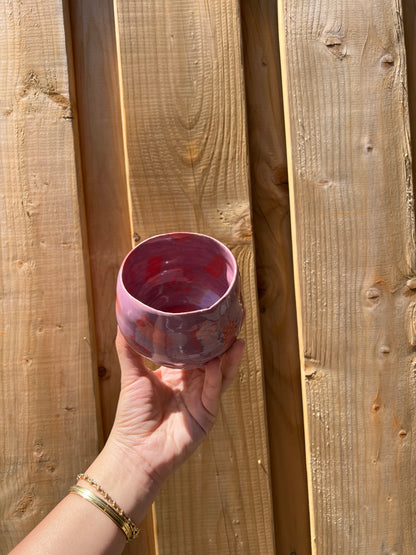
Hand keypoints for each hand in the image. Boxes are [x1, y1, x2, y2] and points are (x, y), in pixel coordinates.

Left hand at [108, 330, 244, 485]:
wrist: (134, 451)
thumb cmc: (131, 415)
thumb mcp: (131, 376)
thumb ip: (129, 348)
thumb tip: (123, 319)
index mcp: (177, 374)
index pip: (195, 350)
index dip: (203, 334)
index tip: (210, 314)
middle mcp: (193, 384)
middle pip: (214, 359)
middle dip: (224, 342)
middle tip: (232, 321)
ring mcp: (202, 399)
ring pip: (221, 374)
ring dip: (229, 358)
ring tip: (236, 339)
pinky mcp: (206, 415)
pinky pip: (213, 392)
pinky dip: (215, 377)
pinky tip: (216, 363)